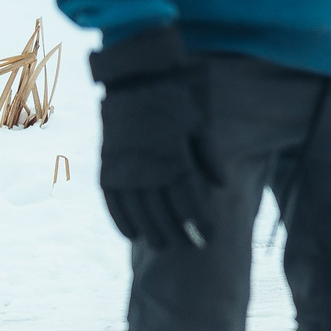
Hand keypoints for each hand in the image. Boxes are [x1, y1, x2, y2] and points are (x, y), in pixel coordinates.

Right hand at [91, 27, 217, 250]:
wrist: (134, 81)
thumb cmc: (175, 102)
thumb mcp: (200, 125)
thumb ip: (211, 157)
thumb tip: (222, 187)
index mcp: (176, 159)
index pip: (191, 202)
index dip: (201, 223)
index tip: (210, 238)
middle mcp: (149, 170)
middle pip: (165, 213)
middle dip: (180, 233)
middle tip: (192, 249)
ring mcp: (125, 170)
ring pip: (138, 212)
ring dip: (151, 232)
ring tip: (163, 247)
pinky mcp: (108, 167)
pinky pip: (112, 202)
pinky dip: (121, 221)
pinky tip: (132, 236)